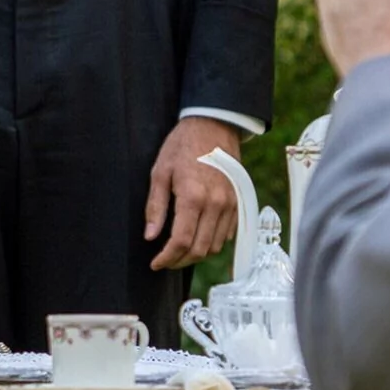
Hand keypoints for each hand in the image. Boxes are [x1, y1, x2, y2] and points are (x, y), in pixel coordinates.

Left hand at [144, 116, 242, 270]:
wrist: (213, 126)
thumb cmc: (183, 146)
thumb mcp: (160, 172)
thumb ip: (155, 207)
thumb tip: (150, 236)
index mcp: (193, 196)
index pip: (181, 241)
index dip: (167, 258)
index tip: (156, 264)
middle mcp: (216, 204)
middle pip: (200, 249)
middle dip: (180, 261)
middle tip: (165, 261)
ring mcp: (230, 204)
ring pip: (215, 246)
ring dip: (196, 254)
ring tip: (179, 251)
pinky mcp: (238, 202)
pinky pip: (227, 234)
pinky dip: (211, 242)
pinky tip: (197, 237)